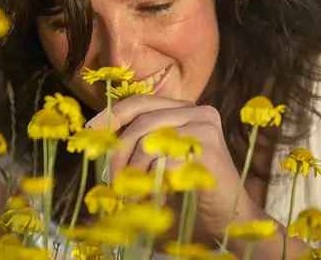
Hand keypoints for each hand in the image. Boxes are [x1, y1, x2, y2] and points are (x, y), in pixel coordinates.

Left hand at [87, 95, 257, 240]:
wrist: (230, 218)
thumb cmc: (188, 190)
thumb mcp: (158, 159)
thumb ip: (136, 142)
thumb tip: (98, 134)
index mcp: (184, 109)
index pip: (141, 102)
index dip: (113, 114)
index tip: (91, 131)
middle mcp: (197, 112)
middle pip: (142, 122)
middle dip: (118, 152)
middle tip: (111, 180)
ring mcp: (205, 129)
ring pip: (149, 142)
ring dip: (133, 172)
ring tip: (130, 194)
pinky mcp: (209, 152)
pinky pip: (164, 163)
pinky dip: (151, 183)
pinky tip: (151, 198)